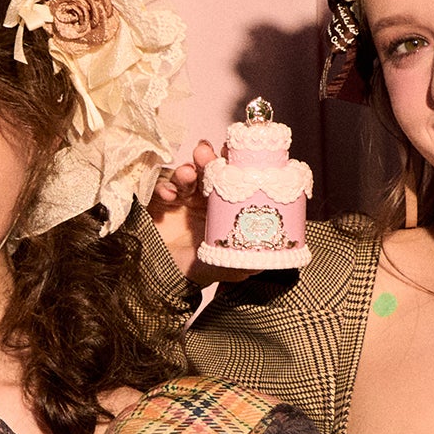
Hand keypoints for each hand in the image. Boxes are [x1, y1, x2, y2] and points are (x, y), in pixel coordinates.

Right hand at [147, 140, 252, 285]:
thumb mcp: (233, 265)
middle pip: (207, 168)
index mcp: (224, 204)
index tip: (234, 154)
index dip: (232, 162)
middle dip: (207, 157)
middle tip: (206, 154)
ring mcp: (180, 198)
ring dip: (186, 170)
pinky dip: (163, 186)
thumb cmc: (204, 267)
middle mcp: (203, 196)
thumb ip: (251, 258)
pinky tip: (168, 194)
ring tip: (188, 174)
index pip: (230, 176)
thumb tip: (275, 250)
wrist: (170, 279)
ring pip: (184, 175)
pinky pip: (159, 188)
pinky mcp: (159, 203)